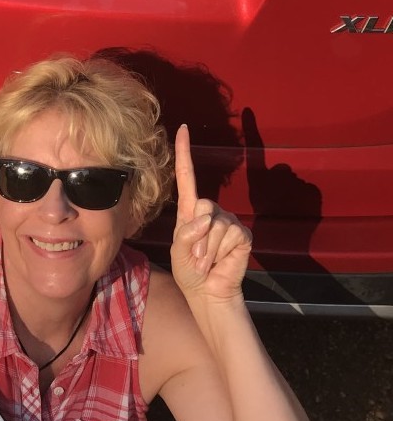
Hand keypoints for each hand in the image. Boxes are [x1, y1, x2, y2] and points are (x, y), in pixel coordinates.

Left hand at [171, 124, 251, 301]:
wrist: (208, 292)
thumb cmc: (190, 271)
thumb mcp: (178, 252)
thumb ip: (186, 235)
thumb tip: (206, 219)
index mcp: (189, 211)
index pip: (186, 177)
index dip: (185, 152)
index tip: (182, 128)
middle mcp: (210, 211)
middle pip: (201, 205)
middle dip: (197, 237)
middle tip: (198, 256)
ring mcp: (228, 220)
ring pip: (216, 225)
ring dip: (208, 249)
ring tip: (208, 261)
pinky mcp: (242, 233)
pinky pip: (230, 235)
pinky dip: (221, 252)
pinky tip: (222, 261)